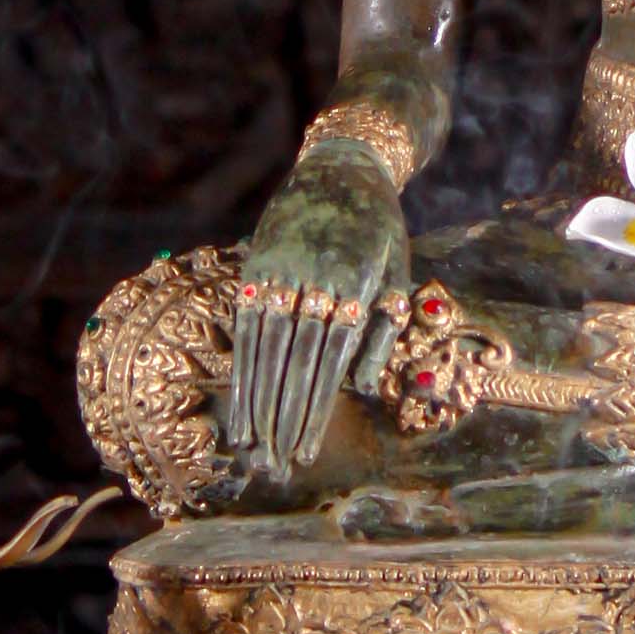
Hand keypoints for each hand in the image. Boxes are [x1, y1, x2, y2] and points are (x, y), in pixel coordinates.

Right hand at [229, 141, 409, 478]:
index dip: (316, 409)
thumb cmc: (380, 229)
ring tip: (252, 448)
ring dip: (258, 402)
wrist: (344, 166)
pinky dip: (241, 368)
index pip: (332, 361)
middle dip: (284, 418)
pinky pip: (246, 325)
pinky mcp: (258, 266)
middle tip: (275, 467)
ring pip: (266, 348)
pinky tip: (237, 401)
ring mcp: (283, 272)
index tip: (306, 452)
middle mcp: (316, 280)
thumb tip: (361, 389)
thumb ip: (381, 330)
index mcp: (356, 284)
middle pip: (295, 361)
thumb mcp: (397, 273)